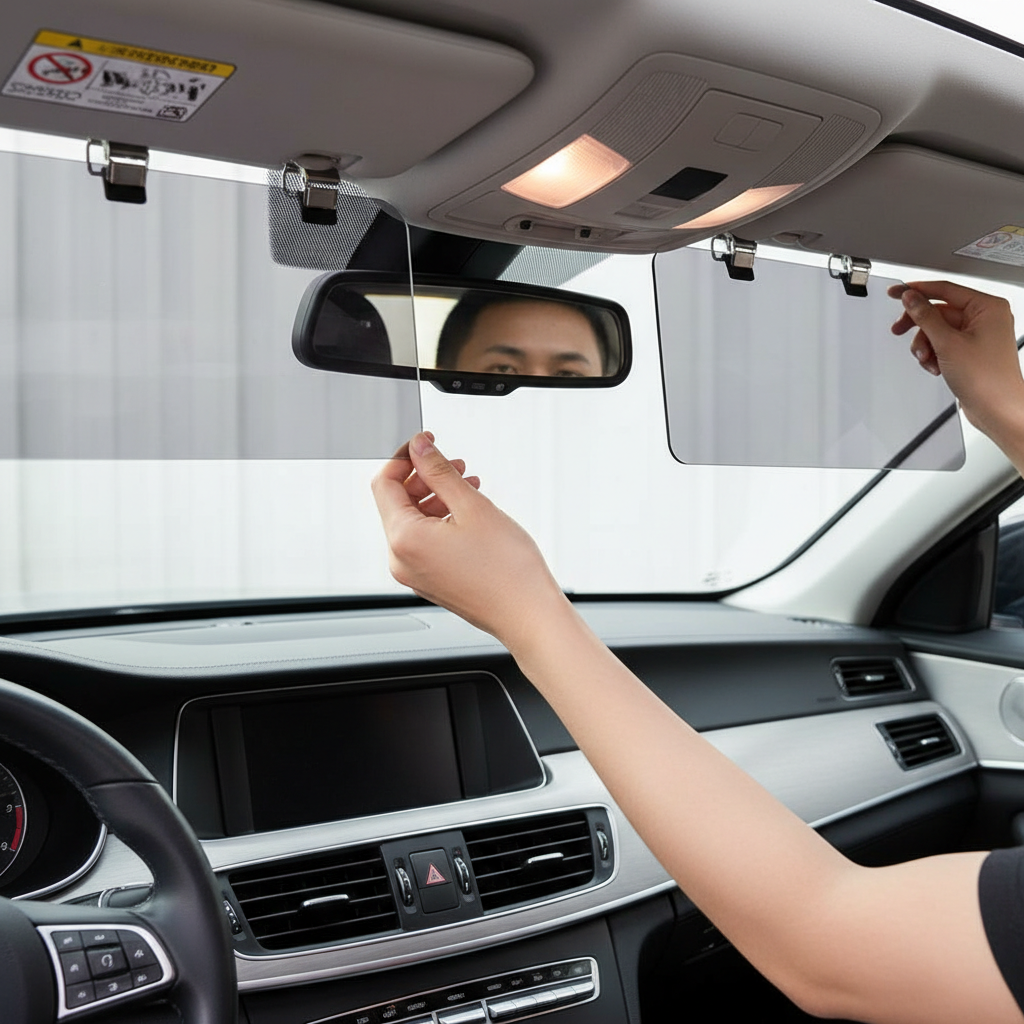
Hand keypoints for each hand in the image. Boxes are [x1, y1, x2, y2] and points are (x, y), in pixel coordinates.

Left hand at [371, 432, 565, 647]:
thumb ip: (439, 471)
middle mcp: (401, 560)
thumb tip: (418, 447)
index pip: (384, 483)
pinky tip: (468, 512)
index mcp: (404, 539)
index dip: (404, 457)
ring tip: (468, 485)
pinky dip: (441, 520)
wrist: (527, 615)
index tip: (426, 443)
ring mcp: (414, 574)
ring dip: (436, 497)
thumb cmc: (507, 569)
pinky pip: (424, 541)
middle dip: (424, 477)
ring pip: (413, 521)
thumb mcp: (471, 506)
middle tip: (455, 463)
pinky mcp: (430, 581)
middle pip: (396, 502)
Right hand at [889, 280, 1023, 439]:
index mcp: (987, 307)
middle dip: (920, 327)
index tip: (896, 291)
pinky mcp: (970, 350)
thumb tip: (911, 298)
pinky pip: (943, 343)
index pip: (945, 289)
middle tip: (900, 330)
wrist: (997, 408)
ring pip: (937, 330)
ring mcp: (978, 335)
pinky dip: (934, 354)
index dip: (917, 290)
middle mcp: (985, 318)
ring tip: (927, 359)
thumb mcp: (948, 343)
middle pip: (939, 311)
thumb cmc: (987, 378)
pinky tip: (935, 366)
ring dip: (926, 345)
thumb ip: (926, 316)